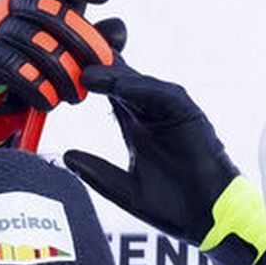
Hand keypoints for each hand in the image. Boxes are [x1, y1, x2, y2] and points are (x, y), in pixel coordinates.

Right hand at [0, 0, 123, 152]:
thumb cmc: (29, 60)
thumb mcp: (65, 47)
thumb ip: (93, 37)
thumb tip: (117, 28)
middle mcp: (11, 5)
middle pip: (49, 10)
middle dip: (81, 38)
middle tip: (102, 63)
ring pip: (35, 42)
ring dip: (63, 72)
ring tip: (77, 95)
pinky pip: (13, 67)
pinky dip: (37, 86)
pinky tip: (49, 100)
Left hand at [63, 62, 265, 264]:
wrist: (208, 220)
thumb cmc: (173, 206)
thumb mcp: (125, 191)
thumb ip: (98, 173)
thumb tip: (66, 158)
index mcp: (135, 124)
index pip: (107, 89)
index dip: (85, 74)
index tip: (58, 65)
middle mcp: (151, 112)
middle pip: (120, 75)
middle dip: (97, 58)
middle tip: (69, 44)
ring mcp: (170, 111)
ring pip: (138, 83)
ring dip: (113, 75)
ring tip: (87, 73)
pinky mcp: (189, 114)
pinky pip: (163, 95)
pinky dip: (142, 89)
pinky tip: (120, 87)